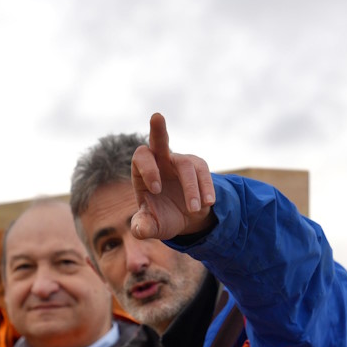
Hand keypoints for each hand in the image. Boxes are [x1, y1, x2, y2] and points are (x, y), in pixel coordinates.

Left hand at [130, 113, 216, 239]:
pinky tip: (207, 204)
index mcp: (143, 171)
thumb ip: (144, 227)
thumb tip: (140, 230)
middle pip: (159, 140)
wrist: (185, 220)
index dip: (148, 169)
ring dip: (191, 188)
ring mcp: (181, 163)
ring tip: (193, 209)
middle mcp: (161, 161)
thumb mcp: (152, 226)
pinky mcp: (198, 168)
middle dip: (158, 129)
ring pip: (187, 166)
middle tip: (156, 116)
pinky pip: (204, 173)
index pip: (141, 158)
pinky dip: (206, 189)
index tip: (157, 189)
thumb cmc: (162, 218)